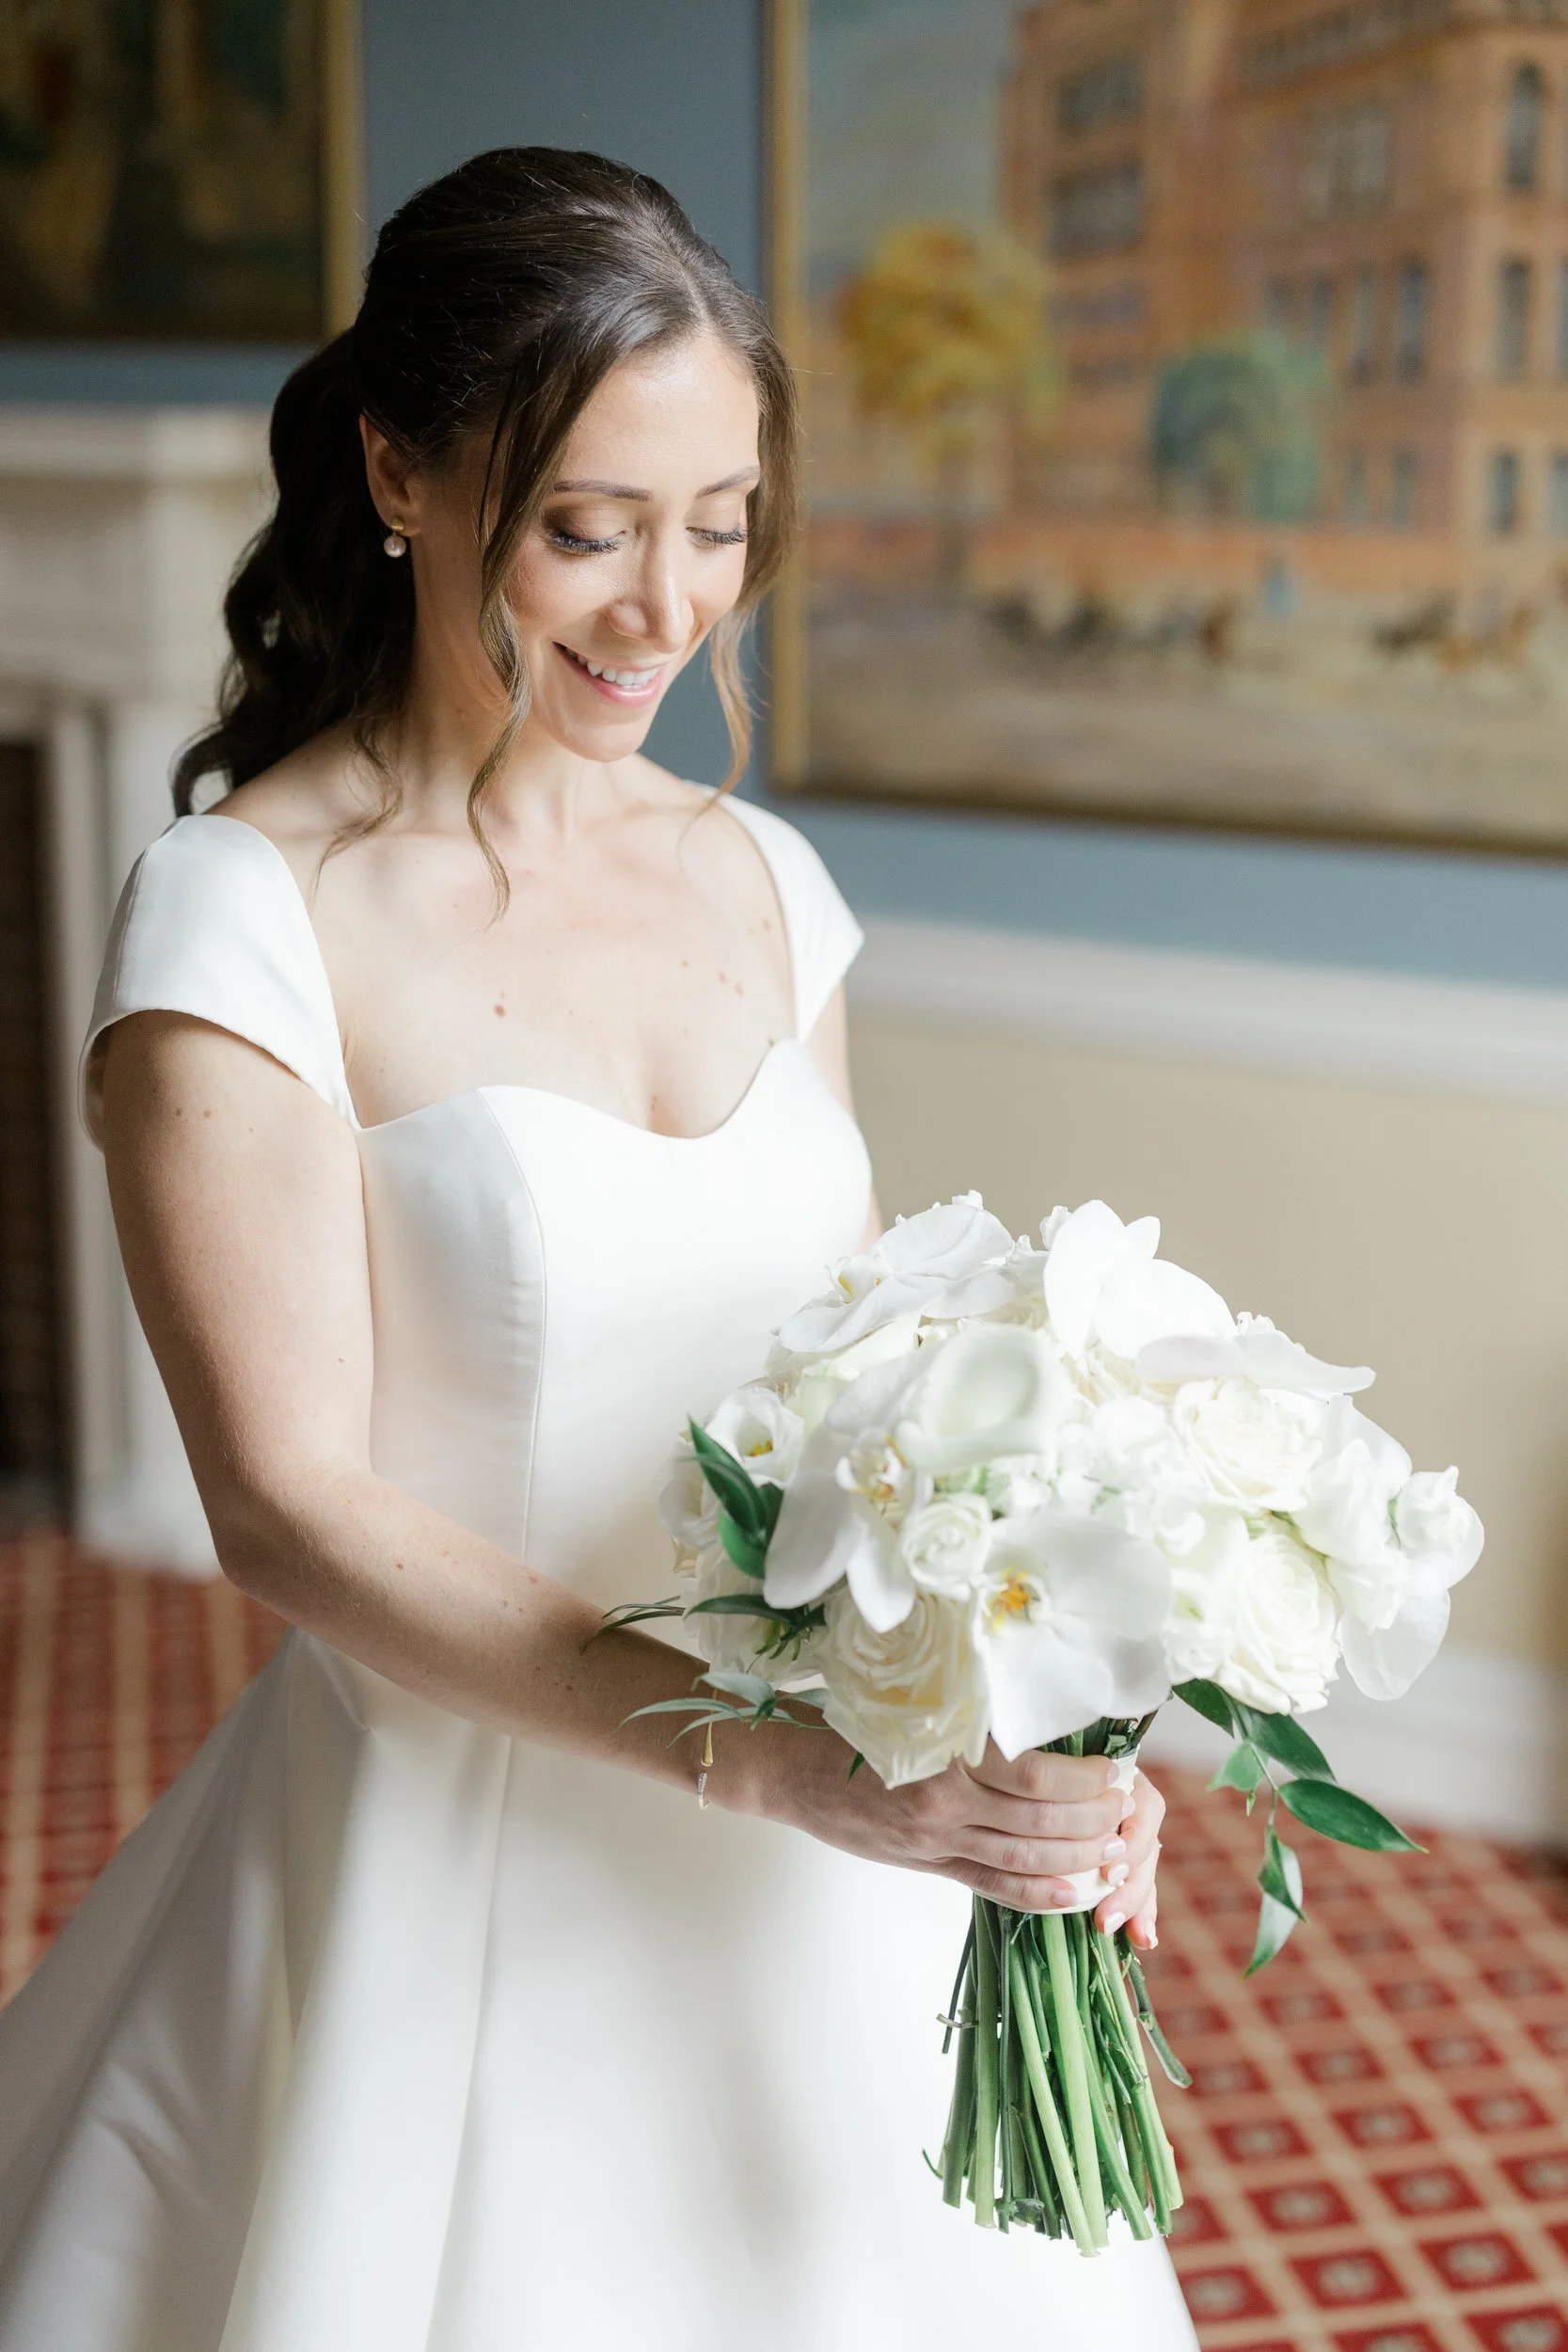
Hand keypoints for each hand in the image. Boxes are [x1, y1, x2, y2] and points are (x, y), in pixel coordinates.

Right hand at [746, 1730, 1164, 1931]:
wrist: (791, 1769)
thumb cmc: (852, 1722)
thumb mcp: (910, 1703)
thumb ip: (971, 1718)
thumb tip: (1048, 1712)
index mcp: (941, 1751)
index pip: (1032, 1775)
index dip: (1084, 1779)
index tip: (1117, 1766)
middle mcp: (940, 1802)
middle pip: (1038, 1821)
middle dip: (1094, 1821)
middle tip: (1129, 1810)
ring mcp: (934, 1840)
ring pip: (1024, 1857)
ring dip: (1078, 1858)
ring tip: (1117, 1852)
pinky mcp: (929, 1864)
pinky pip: (995, 1886)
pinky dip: (1040, 1893)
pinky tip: (1075, 1892)